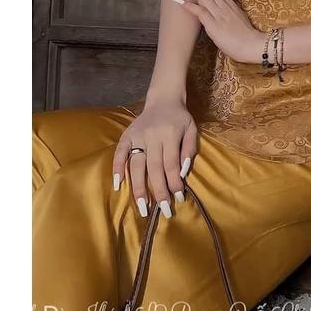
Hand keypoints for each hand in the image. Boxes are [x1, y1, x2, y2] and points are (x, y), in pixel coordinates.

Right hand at [113, 99, 197, 218]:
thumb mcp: (192, 129)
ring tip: (142, 207)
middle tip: (163, 211)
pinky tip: (118, 185)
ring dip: (139, 188)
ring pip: (137, 165)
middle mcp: (152, 137)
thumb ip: (189, 149)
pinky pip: (119, 153)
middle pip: (155, 169)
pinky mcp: (127, 135)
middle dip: (159, 192)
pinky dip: (118, 168)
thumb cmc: (180, 118)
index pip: (171, 164)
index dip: (175, 183)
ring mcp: (137, 137)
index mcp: (170, 135)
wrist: (163, 99)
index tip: (179, 199)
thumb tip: (182, 172)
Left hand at [165, 0, 261, 62]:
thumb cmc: (245, 35)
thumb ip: (225, 10)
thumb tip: (214, 7)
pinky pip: (201, 12)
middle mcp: (225, 6)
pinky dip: (189, 5)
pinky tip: (179, 2)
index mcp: (230, 3)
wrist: (252, 45)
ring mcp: (220, 15)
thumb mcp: (236, 18)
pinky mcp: (215, 26)